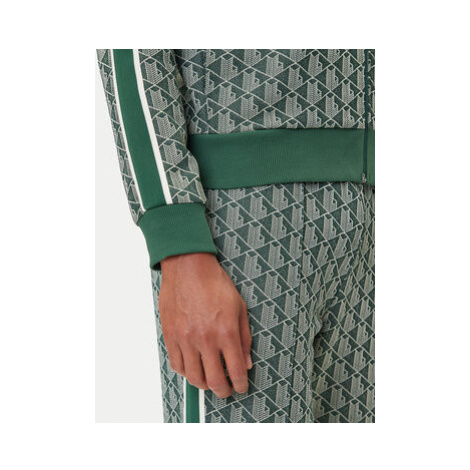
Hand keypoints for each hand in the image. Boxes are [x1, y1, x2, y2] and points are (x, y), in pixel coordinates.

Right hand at [159, 252, 251, 397]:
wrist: (188, 267)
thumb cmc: (215, 283)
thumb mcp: (239, 307)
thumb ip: (244, 337)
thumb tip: (247, 362)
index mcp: (226, 332)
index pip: (236, 370)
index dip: (241, 384)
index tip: (242, 386)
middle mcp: (205, 339)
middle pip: (215, 381)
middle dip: (224, 391)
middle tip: (227, 390)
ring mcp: (185, 339)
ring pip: (194, 377)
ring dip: (204, 384)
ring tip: (210, 381)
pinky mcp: (170, 336)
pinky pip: (177, 365)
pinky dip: (186, 372)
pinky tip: (193, 368)